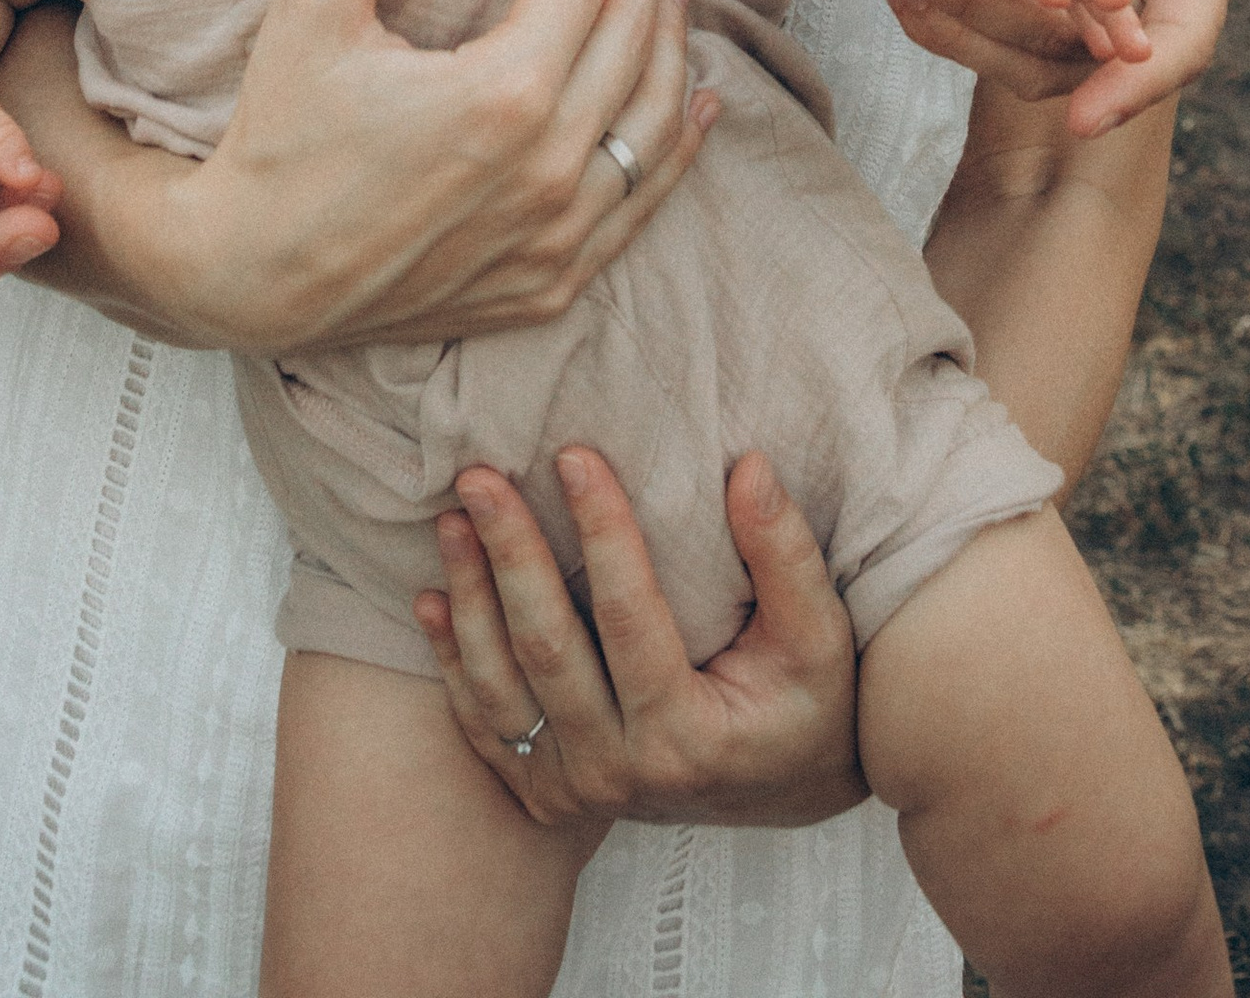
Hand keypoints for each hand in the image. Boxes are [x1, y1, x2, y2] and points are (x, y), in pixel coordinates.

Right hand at [144, 0, 715, 354]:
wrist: (253, 276)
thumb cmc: (279, 135)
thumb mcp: (312, 3)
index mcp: (502, 93)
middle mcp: (547, 168)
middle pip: (630, 44)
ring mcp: (554, 235)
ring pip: (651, 125)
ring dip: (672, 49)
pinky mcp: (548, 284)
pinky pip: (638, 206)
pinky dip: (676, 150)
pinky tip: (696, 109)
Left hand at [415, 446, 862, 830]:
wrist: (781, 792)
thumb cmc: (808, 706)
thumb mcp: (819, 637)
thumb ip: (786, 555)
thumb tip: (749, 468)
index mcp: (690, 737)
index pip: (630, 618)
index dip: (601, 532)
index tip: (573, 455)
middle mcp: (623, 774)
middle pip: (547, 649)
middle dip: (509, 554)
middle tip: (480, 477)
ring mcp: (577, 790)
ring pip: (502, 688)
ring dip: (469, 598)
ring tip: (450, 521)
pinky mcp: (547, 794)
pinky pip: (486, 727)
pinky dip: (454, 662)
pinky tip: (430, 601)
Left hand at [875, 0, 1247, 136]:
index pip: (1185, 40)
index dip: (1137, 85)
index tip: (1084, 120)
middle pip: (1121, 71)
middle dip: (1039, 80)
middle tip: (949, 57)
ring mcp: (1129, 6)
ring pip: (1071, 58)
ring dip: (997, 41)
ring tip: (915, 5)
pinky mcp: (1089, 1)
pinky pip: (1045, 32)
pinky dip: (989, 20)